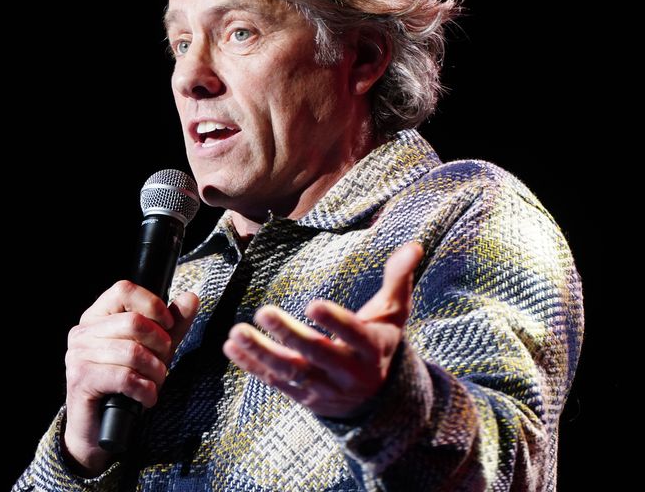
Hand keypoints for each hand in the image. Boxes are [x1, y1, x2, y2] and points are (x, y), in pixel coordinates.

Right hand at [62, 280, 198, 475]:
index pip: (124, 290)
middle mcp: (83, 331)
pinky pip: (125, 377)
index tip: (167, 326)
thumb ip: (173, 324)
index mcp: (97, 316)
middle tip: (162, 363)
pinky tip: (146, 397)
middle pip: (134, 322)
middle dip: (160, 345)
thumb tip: (190, 298)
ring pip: (133, 352)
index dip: (152, 304)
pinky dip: (145, 390)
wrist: (100, 430)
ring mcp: (78, 355)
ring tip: (155, 383)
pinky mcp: (81, 379)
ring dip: (155, 372)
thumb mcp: (154, 349)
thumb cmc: (125, 384)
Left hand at [223, 241, 422, 417]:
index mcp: (372, 349)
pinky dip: (252, 366)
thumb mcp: (394, 314)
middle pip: (318, 355)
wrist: (378, 400)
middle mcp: (349, 373)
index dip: (336, 322)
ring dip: (261, 353)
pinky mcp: (304, 397)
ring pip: (291, 372)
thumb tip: (413, 245)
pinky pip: (275, 383)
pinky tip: (231, 347)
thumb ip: (398, 279)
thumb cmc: (379, 343)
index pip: (355, 336)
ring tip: (236, 332)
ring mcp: (324, 388)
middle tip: (264, 312)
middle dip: (289, 335)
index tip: (312, 304)